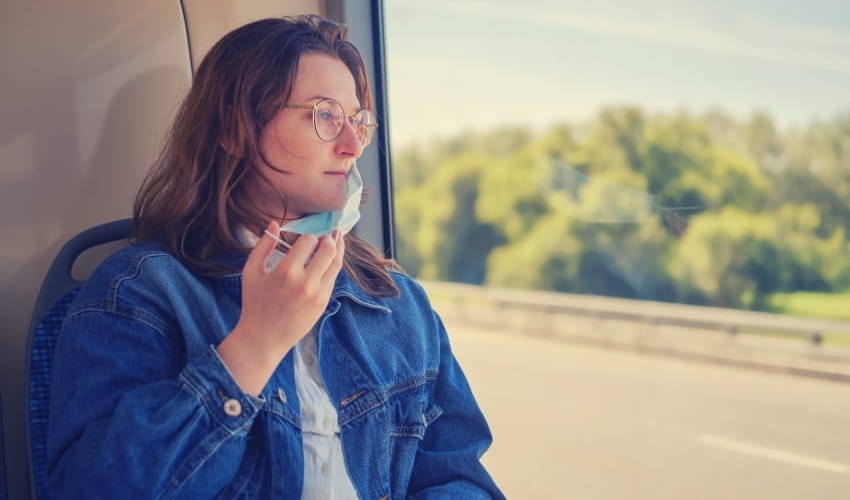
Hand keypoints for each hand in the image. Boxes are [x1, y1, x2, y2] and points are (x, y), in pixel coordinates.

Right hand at [217, 221, 344, 394]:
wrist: (263, 339)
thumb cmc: (254, 303)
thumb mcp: (251, 271)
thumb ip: (263, 245)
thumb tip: (274, 224)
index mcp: (286, 271)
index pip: (309, 241)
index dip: (309, 236)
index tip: (307, 236)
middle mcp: (305, 282)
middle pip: (329, 249)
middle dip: (329, 238)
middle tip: (326, 234)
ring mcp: (317, 294)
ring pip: (336, 263)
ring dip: (338, 249)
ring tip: (336, 239)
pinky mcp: (323, 303)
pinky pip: (333, 278)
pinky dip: (333, 266)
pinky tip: (329, 260)